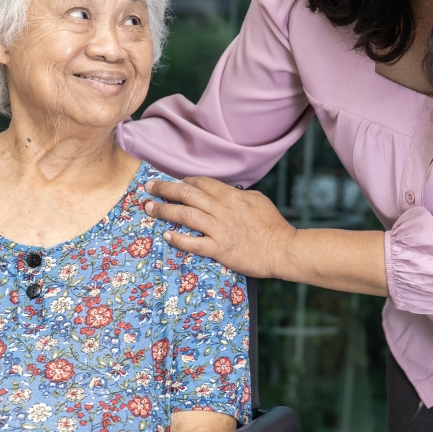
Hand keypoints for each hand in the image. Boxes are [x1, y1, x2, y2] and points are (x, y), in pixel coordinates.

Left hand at [145, 177, 295, 278]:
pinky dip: (178, 239)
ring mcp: (219, 229)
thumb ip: (238, 196)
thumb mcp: (257, 201)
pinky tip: (166, 236)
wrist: (283, 249)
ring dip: (164, 210)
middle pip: (187, 194)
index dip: (184, 181)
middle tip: (149, 187)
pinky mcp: (219, 249)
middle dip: (165, 189)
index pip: (201, 183)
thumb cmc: (273, 226)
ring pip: (185, 215)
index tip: (173, 183)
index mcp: (231, 196)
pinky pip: (194, 243)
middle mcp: (222, 209)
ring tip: (149, 208)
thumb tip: (226, 192)